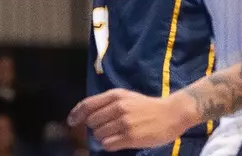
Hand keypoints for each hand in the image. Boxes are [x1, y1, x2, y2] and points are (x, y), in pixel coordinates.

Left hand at [69, 89, 195, 148]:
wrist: (171, 113)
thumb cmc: (147, 106)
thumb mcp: (126, 97)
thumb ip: (108, 103)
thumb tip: (87, 115)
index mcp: (115, 95)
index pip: (87, 105)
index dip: (76, 114)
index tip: (71, 122)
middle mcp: (118, 107)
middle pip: (91, 122)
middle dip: (95, 128)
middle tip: (106, 129)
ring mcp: (124, 122)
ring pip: (98, 135)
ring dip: (103, 137)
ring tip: (115, 135)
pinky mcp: (130, 137)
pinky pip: (108, 144)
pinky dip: (109, 145)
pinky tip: (118, 142)